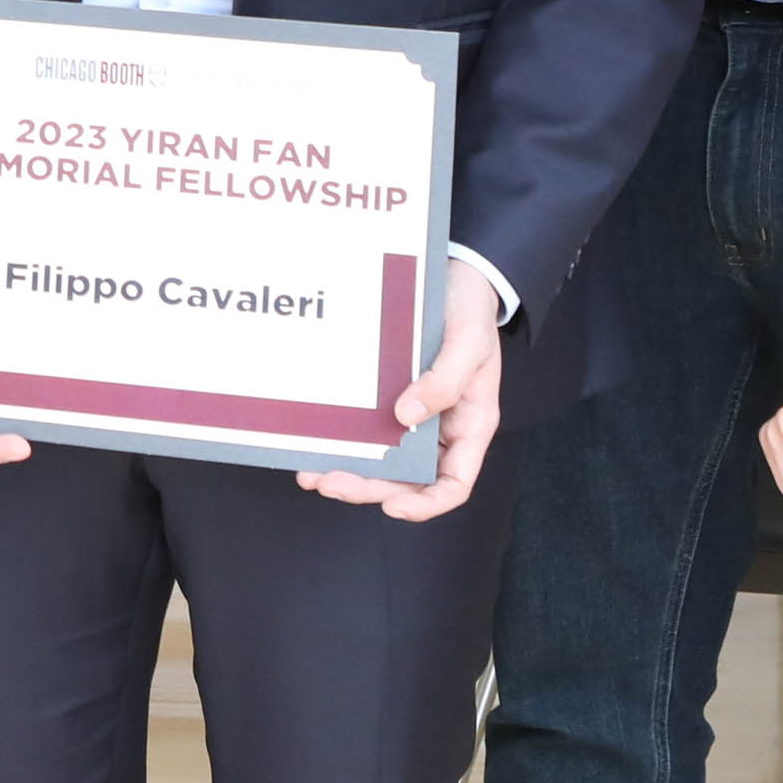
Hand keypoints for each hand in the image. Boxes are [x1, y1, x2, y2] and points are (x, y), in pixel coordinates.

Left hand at [299, 257, 510, 516]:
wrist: (456, 275)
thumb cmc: (471, 310)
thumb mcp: (468, 342)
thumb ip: (444, 380)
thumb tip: (406, 417)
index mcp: (470, 425)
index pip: (454, 484)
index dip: (425, 505)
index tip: (391, 507)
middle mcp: (441, 429)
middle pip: (407, 479)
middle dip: (368, 487)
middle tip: (327, 482)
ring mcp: (414, 415)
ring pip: (383, 460)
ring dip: (349, 470)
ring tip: (311, 473)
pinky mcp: (390, 396)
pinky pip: (369, 428)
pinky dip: (345, 440)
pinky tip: (317, 441)